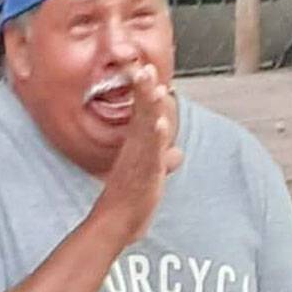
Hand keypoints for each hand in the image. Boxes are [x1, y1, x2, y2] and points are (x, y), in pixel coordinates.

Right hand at [96, 63, 182, 243]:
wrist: (114, 223)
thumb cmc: (130, 201)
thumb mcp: (152, 176)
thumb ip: (164, 161)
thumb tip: (177, 154)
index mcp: (137, 146)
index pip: (143, 113)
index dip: (146, 93)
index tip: (148, 71)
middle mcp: (135, 149)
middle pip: (141, 113)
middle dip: (144, 90)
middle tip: (145, 68)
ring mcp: (138, 160)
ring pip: (145, 127)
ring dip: (149, 107)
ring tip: (153, 86)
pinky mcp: (143, 174)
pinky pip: (149, 152)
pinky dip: (155, 137)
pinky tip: (161, 124)